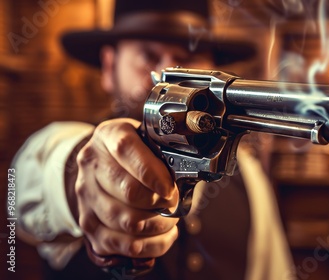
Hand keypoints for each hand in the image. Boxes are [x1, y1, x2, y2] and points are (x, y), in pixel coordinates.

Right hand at [74, 118, 178, 259]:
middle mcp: (91, 164)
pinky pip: (123, 244)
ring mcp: (86, 196)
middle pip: (128, 192)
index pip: (125, 149)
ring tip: (171, 219)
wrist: (102, 164)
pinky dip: (151, 244)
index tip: (170, 188)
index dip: (151, 172)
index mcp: (108, 135)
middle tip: (174, 203)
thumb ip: (165, 151)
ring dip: (158, 224)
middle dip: (160, 202)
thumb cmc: (136, 153)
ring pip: (127, 221)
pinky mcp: (88, 224)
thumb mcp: (148, 139)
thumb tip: (190, 171)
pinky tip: (165, 235)